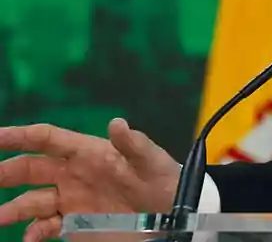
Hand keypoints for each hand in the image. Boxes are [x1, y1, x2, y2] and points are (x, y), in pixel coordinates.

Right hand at [0, 119, 180, 241]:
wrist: (173, 215)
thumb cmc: (164, 181)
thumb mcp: (152, 162)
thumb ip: (134, 144)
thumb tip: (116, 123)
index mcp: (89, 152)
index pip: (46, 139)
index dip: (18, 136)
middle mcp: (74, 174)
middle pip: (29, 169)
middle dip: (6, 172)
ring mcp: (72, 199)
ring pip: (31, 201)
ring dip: (11, 209)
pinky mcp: (75, 222)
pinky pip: (45, 227)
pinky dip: (34, 232)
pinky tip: (31, 237)